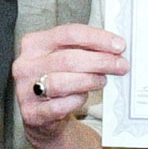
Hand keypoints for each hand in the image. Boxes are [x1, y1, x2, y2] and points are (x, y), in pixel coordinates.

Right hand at [11, 25, 129, 140]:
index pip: (69, 33)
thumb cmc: (58, 79)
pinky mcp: (31, 113)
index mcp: (33, 43)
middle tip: (122, 65)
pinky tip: (84, 97)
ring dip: (89, 80)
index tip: (119, 45)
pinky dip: (76, 101)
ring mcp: (25, 90)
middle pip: (68, 58)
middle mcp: (25, 65)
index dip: (97, 38)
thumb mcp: (64, 58)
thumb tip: (115, 47)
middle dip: (100, 61)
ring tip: (103, 80)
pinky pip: (59, 106)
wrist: (41, 115)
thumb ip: (83, 49)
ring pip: (62, 82)